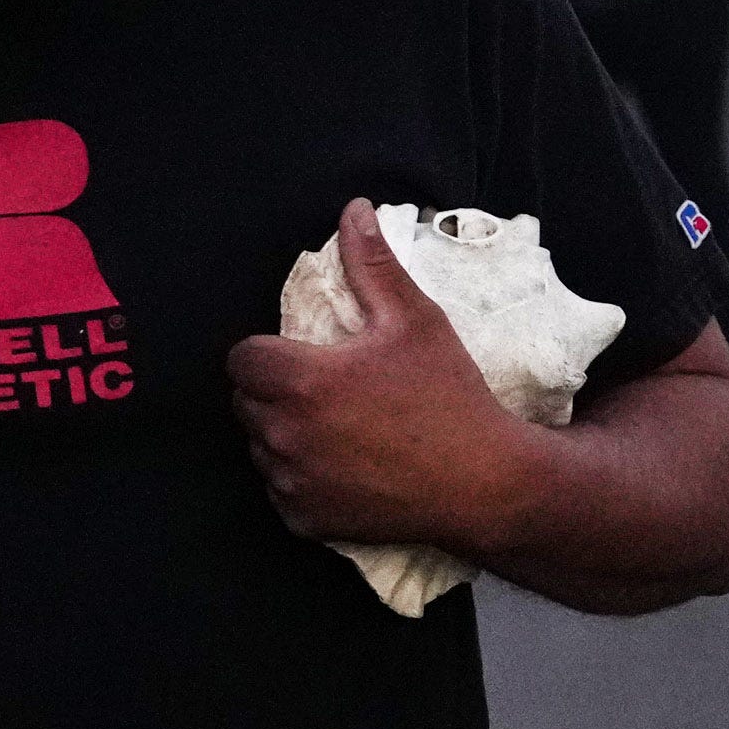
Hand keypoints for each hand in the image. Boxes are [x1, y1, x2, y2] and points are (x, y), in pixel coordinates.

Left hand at [225, 202, 535, 564]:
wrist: (487, 483)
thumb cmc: (449, 396)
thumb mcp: (414, 321)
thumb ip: (372, 265)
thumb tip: (352, 209)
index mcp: (298, 381)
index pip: (241, 359)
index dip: (266, 353)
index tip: (304, 356)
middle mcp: (282, 434)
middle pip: (246, 401)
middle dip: (274, 391)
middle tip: (327, 390)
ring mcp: (290, 481)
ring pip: (260, 446)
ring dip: (284, 435)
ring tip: (340, 427)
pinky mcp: (304, 520)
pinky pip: (280, 490)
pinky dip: (301, 480)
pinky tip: (345, 467)